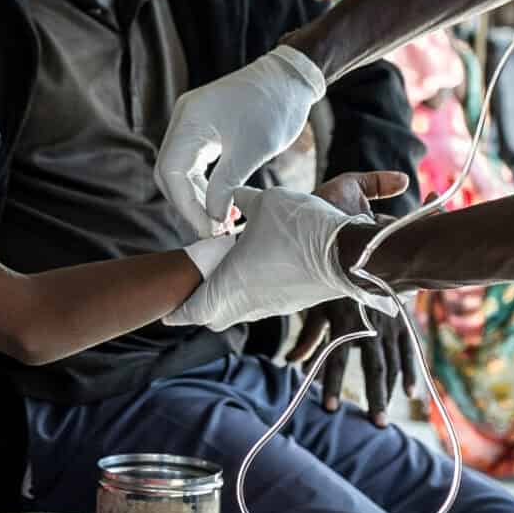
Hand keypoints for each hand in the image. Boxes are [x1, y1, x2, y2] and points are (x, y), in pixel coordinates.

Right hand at [154, 46, 326, 237]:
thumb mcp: (252, 151)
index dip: (186, 205)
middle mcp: (183, 119)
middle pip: (170, 173)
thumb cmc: (274, 108)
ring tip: (222, 222)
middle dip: (189, 204)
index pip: (171, 171)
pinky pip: (193, 163)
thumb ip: (226, 185)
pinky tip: (223, 204)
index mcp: (190, 119)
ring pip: (180, 171)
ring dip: (197, 198)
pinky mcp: (203, 128)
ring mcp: (191, 123)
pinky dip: (204, 185)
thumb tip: (212, 219)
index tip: (209, 229)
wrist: (290, 79)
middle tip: (214, 230)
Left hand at [161, 171, 406, 330]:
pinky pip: (261, 303)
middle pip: (214, 315)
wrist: (348, 251)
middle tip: (195, 283)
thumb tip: (231, 198)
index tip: (165, 310)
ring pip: (239, 310)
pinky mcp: (292, 303)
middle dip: (201, 303)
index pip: (192, 310)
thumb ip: (240, 200)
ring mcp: (272, 307)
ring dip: (228, 296)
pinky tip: (258, 266)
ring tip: (226, 269)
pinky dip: (251, 291)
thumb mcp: (264, 202)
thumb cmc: (300, 226)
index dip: (177, 310)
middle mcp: (247, 304)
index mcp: (229, 284)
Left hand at [287, 295, 420, 426]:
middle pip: (375, 368)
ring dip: (390, 392)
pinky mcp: (403, 324)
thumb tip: (290, 362)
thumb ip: (308, 338)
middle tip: (375, 425)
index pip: (337, 359)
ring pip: (393, 364)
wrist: (368, 258)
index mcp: (346, 322)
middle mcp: (371, 327)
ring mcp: (390, 326)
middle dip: (375, 398)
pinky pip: (409, 352)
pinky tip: (410, 394)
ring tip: (384, 417)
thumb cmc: (336, 285)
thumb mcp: (318, 308)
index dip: (332, 384)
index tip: (329, 408)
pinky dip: (411, 373)